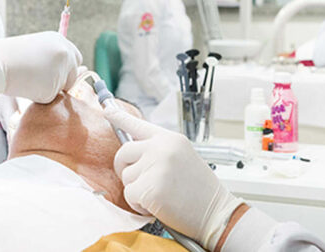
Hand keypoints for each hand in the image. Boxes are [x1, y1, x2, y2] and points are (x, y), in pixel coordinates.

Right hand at [0, 31, 81, 103]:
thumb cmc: (10, 57)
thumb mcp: (36, 49)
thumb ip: (53, 58)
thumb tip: (75, 71)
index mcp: (59, 41)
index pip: (75, 57)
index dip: (68, 68)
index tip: (59, 74)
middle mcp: (64, 54)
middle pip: (73, 74)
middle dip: (64, 81)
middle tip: (42, 81)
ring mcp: (60, 70)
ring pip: (60, 88)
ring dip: (47, 88)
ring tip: (27, 78)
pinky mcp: (52, 88)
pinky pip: (49, 98)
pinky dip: (39, 96)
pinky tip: (26, 86)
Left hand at [105, 109, 243, 250]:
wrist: (217, 214)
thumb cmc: (200, 191)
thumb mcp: (182, 158)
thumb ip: (159, 151)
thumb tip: (134, 153)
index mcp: (170, 139)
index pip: (138, 124)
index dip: (120, 117)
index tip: (106, 110)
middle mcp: (161, 148)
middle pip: (123, 152)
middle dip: (126, 169)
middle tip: (141, 182)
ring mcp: (155, 166)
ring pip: (126, 177)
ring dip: (137, 190)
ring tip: (160, 195)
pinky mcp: (150, 188)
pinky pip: (129, 195)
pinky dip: (139, 205)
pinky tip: (158, 205)